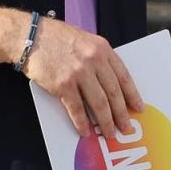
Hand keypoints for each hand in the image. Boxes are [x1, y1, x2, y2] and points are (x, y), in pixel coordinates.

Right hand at [23, 16, 142, 136]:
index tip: (138, 108)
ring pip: (99, 103)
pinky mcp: (62, 85)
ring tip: (109, 133)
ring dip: (105, 122)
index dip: (132, 95)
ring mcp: (79, 73)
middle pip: (113, 93)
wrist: (31, 36)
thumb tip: (110, 83)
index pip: (124, 76)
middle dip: (121, 113)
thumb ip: (100, 58)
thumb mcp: (87, 41)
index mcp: (103, 49)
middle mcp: (94, 61)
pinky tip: (85, 131)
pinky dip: (82, 122)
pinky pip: (76, 108)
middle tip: (126, 127)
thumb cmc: (58, 37)